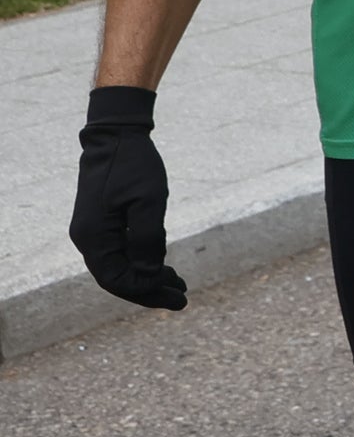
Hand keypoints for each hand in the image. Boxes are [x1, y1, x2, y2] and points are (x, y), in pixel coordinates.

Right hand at [73, 87, 186, 310]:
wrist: (116, 137)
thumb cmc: (133, 165)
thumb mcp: (149, 201)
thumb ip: (148, 238)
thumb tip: (149, 274)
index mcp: (94, 237)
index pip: (117, 280)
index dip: (146, 292)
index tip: (177, 297)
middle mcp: (88, 240)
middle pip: (117, 278)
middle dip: (150, 291)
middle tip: (182, 299)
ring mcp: (93, 233)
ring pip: (120, 267)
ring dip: (148, 278)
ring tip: (179, 285)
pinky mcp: (102, 225)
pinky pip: (120, 253)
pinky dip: (142, 262)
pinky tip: (164, 267)